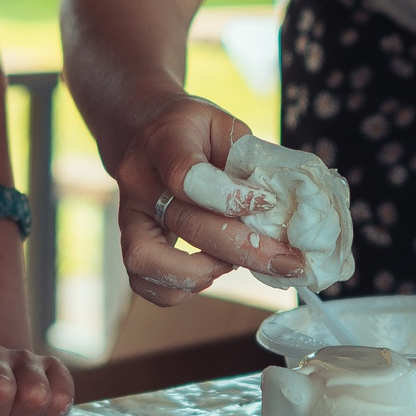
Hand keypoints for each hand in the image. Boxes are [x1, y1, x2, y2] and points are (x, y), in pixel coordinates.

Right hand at [109, 93, 303, 305]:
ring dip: (203, 274)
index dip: (229, 197)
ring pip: (149, 260)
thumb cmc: (193, 129)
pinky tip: (212, 271)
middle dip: (243, 249)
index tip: (267, 203)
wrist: (142, 129)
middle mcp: (139, 180)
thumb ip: (249, 161)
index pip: (185, 174)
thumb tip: (282, 210)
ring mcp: (128, 214)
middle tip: (287, 262)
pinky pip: (143, 281)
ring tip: (239, 263)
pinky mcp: (128, 241)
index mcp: (165, 140)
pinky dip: (179, 290)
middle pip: (185, 222)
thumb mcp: (224, 126)